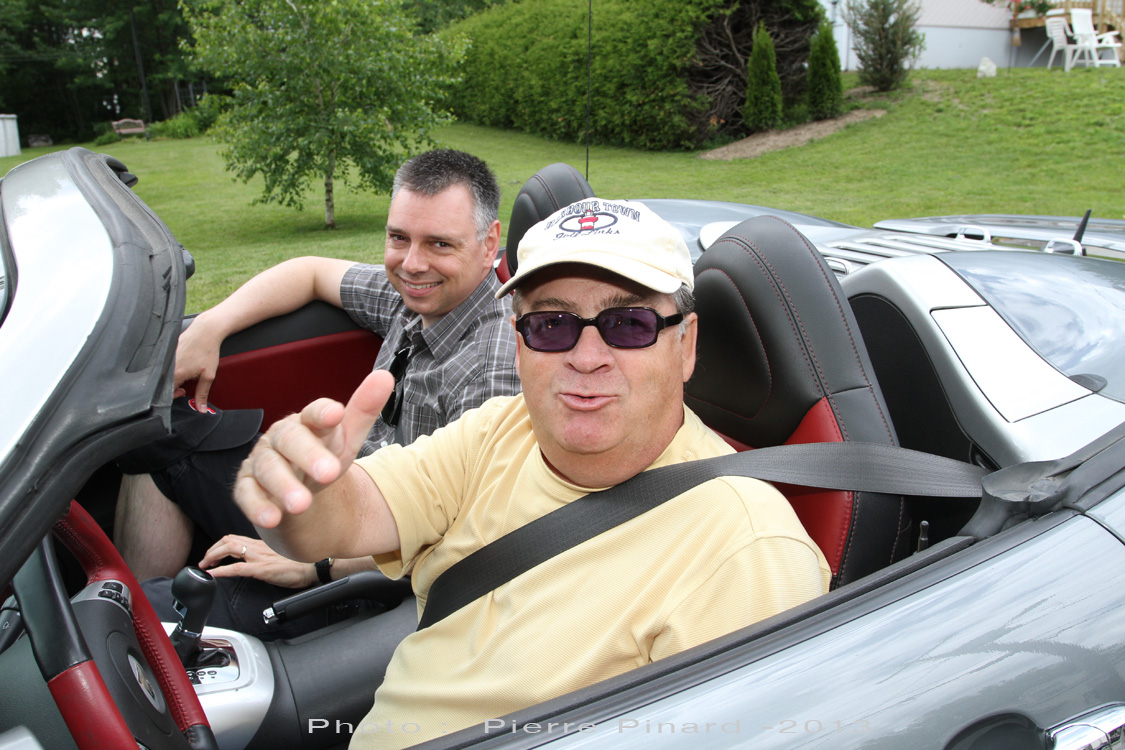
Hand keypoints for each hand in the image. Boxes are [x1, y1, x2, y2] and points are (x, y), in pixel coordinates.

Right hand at [173, 314, 223, 410]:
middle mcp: (167, 365)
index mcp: (176, 373)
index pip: (167, 392)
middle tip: (186, 384)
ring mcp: (166, 357)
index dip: (175, 395)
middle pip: (165, 383)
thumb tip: (201, 409)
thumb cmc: (208, 351)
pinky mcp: (167, 350)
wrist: (206, 330)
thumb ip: (202, 394)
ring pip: (166, 373)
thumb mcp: (208, 375)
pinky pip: (166, 363)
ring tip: (187, 371)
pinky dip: (173, 367)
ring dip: (174, 376)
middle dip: (174, 387)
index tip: (184, 392)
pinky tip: (184, 363)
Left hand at [198, 535, 316, 588]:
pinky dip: (220, 571)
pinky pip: (236, 568)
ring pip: (229, 549)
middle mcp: (260, 546)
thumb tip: (260, 559)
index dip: (220, 544)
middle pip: (228, 540)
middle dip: (211, 550)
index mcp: (264, 543)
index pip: (236, 538)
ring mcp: (260, 556)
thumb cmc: (305, 562)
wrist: (317, 566)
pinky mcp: (262, 569)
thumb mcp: (283, 554)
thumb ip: (269, 553)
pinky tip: (212, 575)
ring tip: (205, 566)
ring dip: (212, 557)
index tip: (213, 553)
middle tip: (205, 560)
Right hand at [234, 370, 394, 529]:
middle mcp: (281, 437)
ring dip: (284, 486)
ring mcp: (261, 460)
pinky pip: (247, 495)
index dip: (323, 413)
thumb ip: (364, 411)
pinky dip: (257, 506)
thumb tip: (384, 377)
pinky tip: (271, 518)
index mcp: (308, 422)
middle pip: (290, 440)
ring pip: (268, 469)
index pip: (314, 413)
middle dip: (308, 456)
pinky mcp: (246, 486)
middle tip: (329, 474)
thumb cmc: (322, 456)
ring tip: (301, 505)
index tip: (336, 414)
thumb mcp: (347, 439)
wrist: (297, 489)